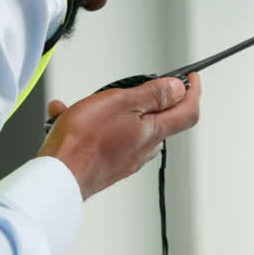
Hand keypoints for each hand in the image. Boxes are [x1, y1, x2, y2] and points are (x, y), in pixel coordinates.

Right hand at [38, 73, 201, 199]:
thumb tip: (177, 88)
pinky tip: (69, 118)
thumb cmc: (84, 142)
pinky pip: (107, 138)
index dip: (194, 92)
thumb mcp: (121, 102)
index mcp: (153, 132)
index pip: (188, 112)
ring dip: (113, 111)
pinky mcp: (108, 165)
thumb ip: (153, 95)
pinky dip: (91, 125)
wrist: (59, 176)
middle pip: (161, 120)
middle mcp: (144, 149)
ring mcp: (126, 159)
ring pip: (130, 128)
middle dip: (151, 100)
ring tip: (89, 103)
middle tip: (137, 87)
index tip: (191, 79)